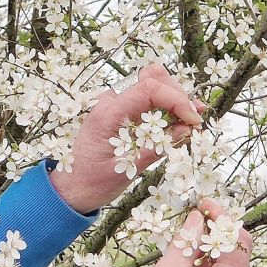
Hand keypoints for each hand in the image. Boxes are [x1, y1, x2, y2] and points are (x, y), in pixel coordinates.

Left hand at [49, 64, 203, 213]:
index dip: (177, 99)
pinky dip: (166, 105)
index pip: (148, 88)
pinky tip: (178, 120)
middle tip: (195, 121)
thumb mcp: (126, 170)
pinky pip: (146, 98)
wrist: (71, 189)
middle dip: (178, 96)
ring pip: (151, 83)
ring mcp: (114, 104)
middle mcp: (110, 102)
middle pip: (152, 78)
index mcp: (107, 114)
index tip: (193, 120)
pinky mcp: (120, 111)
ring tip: (190, 120)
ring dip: (174, 98)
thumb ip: (155, 149)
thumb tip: (185, 130)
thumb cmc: (92, 182)